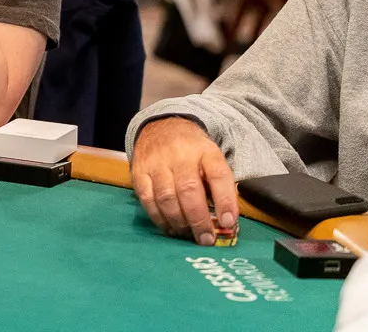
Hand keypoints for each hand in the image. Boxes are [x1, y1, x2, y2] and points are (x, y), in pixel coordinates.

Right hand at [131, 117, 237, 244]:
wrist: (161, 127)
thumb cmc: (192, 151)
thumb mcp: (211, 158)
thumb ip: (219, 185)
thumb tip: (225, 222)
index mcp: (205, 150)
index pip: (218, 174)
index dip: (225, 200)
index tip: (229, 223)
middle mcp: (180, 155)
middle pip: (189, 189)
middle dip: (199, 220)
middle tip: (206, 239)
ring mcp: (156, 163)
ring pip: (167, 197)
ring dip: (179, 222)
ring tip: (188, 235)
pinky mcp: (139, 172)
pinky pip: (147, 199)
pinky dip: (159, 218)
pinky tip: (170, 228)